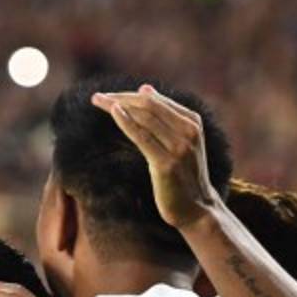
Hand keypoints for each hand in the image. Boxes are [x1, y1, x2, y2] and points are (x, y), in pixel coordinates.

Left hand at [91, 85, 220, 228]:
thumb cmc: (183, 176)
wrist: (197, 208)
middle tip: (98, 97)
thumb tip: (145, 88)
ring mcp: (179, 147)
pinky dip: (127, 122)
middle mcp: (188, 130)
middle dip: (121, 98)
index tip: (109, 96)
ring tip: (99, 102)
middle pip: (148, 105)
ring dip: (118, 106)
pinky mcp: (166, 163)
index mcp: (192, 121)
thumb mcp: (179, 141)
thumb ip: (165, 117)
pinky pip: (143, 137)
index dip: (130, 95)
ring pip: (145, 118)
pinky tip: (114, 112)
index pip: (155, 101)